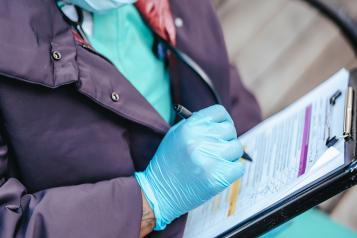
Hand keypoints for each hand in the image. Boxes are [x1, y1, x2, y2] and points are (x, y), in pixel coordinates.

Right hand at [135, 105, 244, 229]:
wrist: (159, 192)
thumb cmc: (169, 162)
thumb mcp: (176, 135)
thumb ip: (197, 125)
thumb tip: (220, 122)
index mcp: (189, 127)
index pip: (219, 112)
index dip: (223, 120)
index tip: (221, 129)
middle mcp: (199, 140)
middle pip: (230, 130)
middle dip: (226, 139)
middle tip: (216, 149)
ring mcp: (209, 160)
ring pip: (237, 148)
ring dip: (229, 156)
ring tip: (215, 163)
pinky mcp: (217, 178)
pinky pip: (238, 168)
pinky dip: (232, 171)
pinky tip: (219, 173)